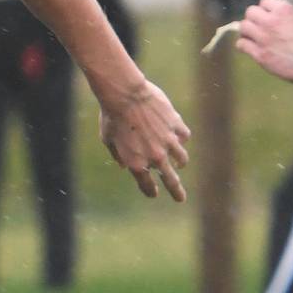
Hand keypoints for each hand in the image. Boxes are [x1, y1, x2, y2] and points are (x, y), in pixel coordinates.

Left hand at [100, 80, 191, 201]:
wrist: (125, 94)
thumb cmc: (111, 115)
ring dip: (180, 162)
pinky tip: (179, 137)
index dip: (150, 190)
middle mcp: (154, 156)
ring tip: (180, 163)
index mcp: (136, 163)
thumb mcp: (108, 139)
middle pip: (170, 180)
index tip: (154, 193)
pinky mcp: (176, 125)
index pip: (147, 185)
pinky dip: (181, 138)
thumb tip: (124, 166)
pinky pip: (184, 136)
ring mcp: (167, 141)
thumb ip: (118, 155)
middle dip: (176, 191)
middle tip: (180, 198)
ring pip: (182, 159)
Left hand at [234, 0, 292, 83]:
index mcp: (284, 10)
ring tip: (252, 37)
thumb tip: (278, 18)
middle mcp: (271, 21)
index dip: (266, 9)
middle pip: (250, 12)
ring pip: (243, 27)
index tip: (268, 16)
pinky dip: (243, 45)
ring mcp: (264, 38)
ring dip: (247, 31)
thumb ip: (288, 17)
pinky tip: (249, 48)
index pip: (264, 1)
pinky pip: (242, 45)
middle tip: (258, 27)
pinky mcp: (260, 55)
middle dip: (254, 19)